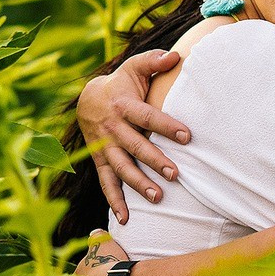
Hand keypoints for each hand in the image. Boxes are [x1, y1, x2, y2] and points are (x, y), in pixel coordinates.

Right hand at [76, 48, 190, 222]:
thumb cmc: (121, 83)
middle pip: (135, 146)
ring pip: (121, 167)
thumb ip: (154, 61)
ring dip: (137, 183)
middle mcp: (112, 128)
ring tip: (158, 197)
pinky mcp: (100, 161)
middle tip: (175, 174)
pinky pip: (105, 183)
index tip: (187, 136)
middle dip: (154, 160)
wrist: (87, 98)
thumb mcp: (134, 67)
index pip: (147, 116)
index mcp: (123, 104)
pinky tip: (126, 219)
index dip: (166, 126)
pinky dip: (114, 201)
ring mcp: (104, 147)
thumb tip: (177, 56)